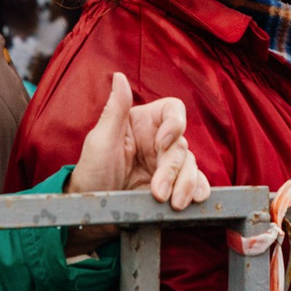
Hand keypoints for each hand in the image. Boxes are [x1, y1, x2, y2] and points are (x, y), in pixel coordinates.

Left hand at [64, 74, 212, 253]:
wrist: (92, 213)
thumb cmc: (91, 173)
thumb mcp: (99, 142)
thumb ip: (114, 110)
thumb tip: (119, 76)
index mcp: (142, 123)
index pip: (172, 110)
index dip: (175, 124)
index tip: (163, 144)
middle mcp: (158, 140)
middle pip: (182, 144)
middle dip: (173, 170)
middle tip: (158, 193)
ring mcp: (166, 164)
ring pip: (191, 165)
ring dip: (187, 184)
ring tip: (175, 204)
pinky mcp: (173, 185)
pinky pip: (195, 182)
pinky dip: (199, 189)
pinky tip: (196, 199)